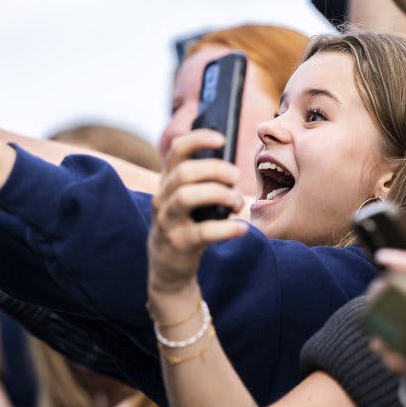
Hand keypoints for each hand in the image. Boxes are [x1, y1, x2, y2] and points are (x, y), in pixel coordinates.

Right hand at [147, 130, 246, 296]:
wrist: (168, 267)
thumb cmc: (188, 225)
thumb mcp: (190, 200)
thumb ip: (204, 180)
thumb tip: (232, 163)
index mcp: (168, 182)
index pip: (176, 150)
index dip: (198, 139)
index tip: (222, 139)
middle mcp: (162, 198)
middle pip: (184, 172)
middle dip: (215, 170)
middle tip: (236, 177)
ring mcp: (167, 221)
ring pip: (186, 197)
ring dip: (219, 194)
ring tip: (236, 203)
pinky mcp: (177, 244)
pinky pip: (202, 232)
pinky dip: (226, 229)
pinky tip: (242, 229)